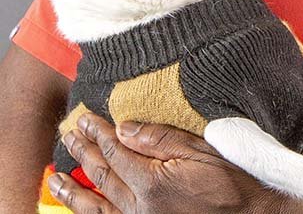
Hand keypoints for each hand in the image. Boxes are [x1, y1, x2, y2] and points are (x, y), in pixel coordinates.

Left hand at [48, 112, 302, 213]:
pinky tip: (81, 207)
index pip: (116, 151)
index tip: (85, 118)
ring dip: (72, 190)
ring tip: (54, 178)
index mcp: (151, 181)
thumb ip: (160, 138)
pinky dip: (90, 213)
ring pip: (96, 206)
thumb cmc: (227, 180)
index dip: (99, 132)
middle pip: (102, 175)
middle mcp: (138, 206)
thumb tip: (124, 127)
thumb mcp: (199, 150)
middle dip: (82, 152)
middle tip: (68, 134)